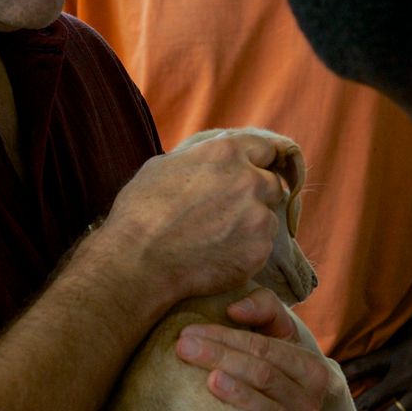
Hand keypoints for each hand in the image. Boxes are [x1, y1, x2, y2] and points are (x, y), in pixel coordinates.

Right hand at [104, 135, 288, 306]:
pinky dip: (247, 251)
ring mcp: (258, 217)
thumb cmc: (141, 212)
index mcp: (226, 153)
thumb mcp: (163, 166)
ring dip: (253, 225)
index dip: (261, 161)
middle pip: (272, 184)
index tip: (259, 171)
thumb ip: (199, 157)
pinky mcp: (259, 250)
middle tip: (233, 211)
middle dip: (257, 195)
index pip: (266, 149)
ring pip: (269, 218)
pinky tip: (220, 256)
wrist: (138, 261)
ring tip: (220, 238)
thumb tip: (213, 156)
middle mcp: (249, 180)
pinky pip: (261, 247)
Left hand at [174, 292, 328, 410]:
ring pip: (269, 409)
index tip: (188, 332)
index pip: (265, 348)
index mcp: (311, 369)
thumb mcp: (277, 338)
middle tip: (183, 348)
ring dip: (240, 394)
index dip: (227, 337)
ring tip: (210, 380)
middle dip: (221, 357)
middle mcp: (310, 402)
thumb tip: (234, 309)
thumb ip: (264, 309)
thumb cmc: (273, 374)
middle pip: (263, 374)